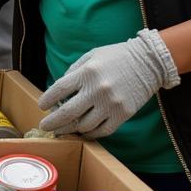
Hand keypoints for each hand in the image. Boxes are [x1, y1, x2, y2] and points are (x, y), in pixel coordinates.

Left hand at [37, 29, 179, 138]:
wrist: (149, 61)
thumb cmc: (116, 57)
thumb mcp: (91, 56)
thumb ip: (73, 72)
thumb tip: (59, 92)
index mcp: (87, 73)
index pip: (58, 90)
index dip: (46, 100)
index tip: (42, 106)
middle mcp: (98, 90)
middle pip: (67, 113)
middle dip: (52, 122)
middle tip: (44, 126)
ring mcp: (111, 104)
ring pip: (84, 125)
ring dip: (70, 129)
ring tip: (63, 128)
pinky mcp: (124, 114)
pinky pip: (102, 131)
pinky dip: (90, 133)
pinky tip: (83, 131)